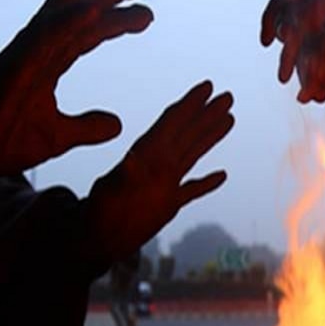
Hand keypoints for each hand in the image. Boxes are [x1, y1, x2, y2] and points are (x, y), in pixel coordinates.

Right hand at [0, 0, 156, 178]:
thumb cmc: (2, 140)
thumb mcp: (58, 137)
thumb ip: (86, 127)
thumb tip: (116, 124)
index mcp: (48, 62)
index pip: (88, 30)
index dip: (117, 17)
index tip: (147, 12)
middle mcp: (39, 47)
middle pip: (81, 6)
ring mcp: (26, 51)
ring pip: (66, 6)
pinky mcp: (14, 64)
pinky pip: (44, 36)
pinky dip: (69, 19)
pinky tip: (95, 8)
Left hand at [86, 81, 233, 261]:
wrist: (94, 239)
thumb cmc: (101, 216)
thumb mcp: (110, 194)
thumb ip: (124, 178)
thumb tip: (130, 161)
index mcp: (147, 157)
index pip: (171, 123)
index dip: (190, 104)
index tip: (207, 86)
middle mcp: (158, 165)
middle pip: (186, 133)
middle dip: (206, 114)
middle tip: (228, 95)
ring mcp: (164, 185)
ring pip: (192, 154)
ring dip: (210, 137)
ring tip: (229, 119)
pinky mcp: (167, 205)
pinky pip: (191, 189)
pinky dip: (206, 182)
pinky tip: (222, 174)